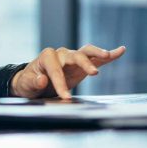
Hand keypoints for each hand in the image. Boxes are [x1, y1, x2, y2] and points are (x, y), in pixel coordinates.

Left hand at [10, 44, 125, 99]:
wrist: (33, 82)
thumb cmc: (29, 82)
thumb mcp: (26, 84)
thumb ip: (34, 82)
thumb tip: (42, 79)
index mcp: (47, 57)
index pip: (56, 70)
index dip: (60, 83)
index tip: (65, 97)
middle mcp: (61, 54)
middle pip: (75, 55)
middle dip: (84, 63)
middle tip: (93, 73)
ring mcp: (72, 58)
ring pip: (87, 52)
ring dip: (98, 54)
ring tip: (108, 55)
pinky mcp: (82, 65)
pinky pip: (96, 59)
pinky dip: (108, 55)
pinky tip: (120, 50)